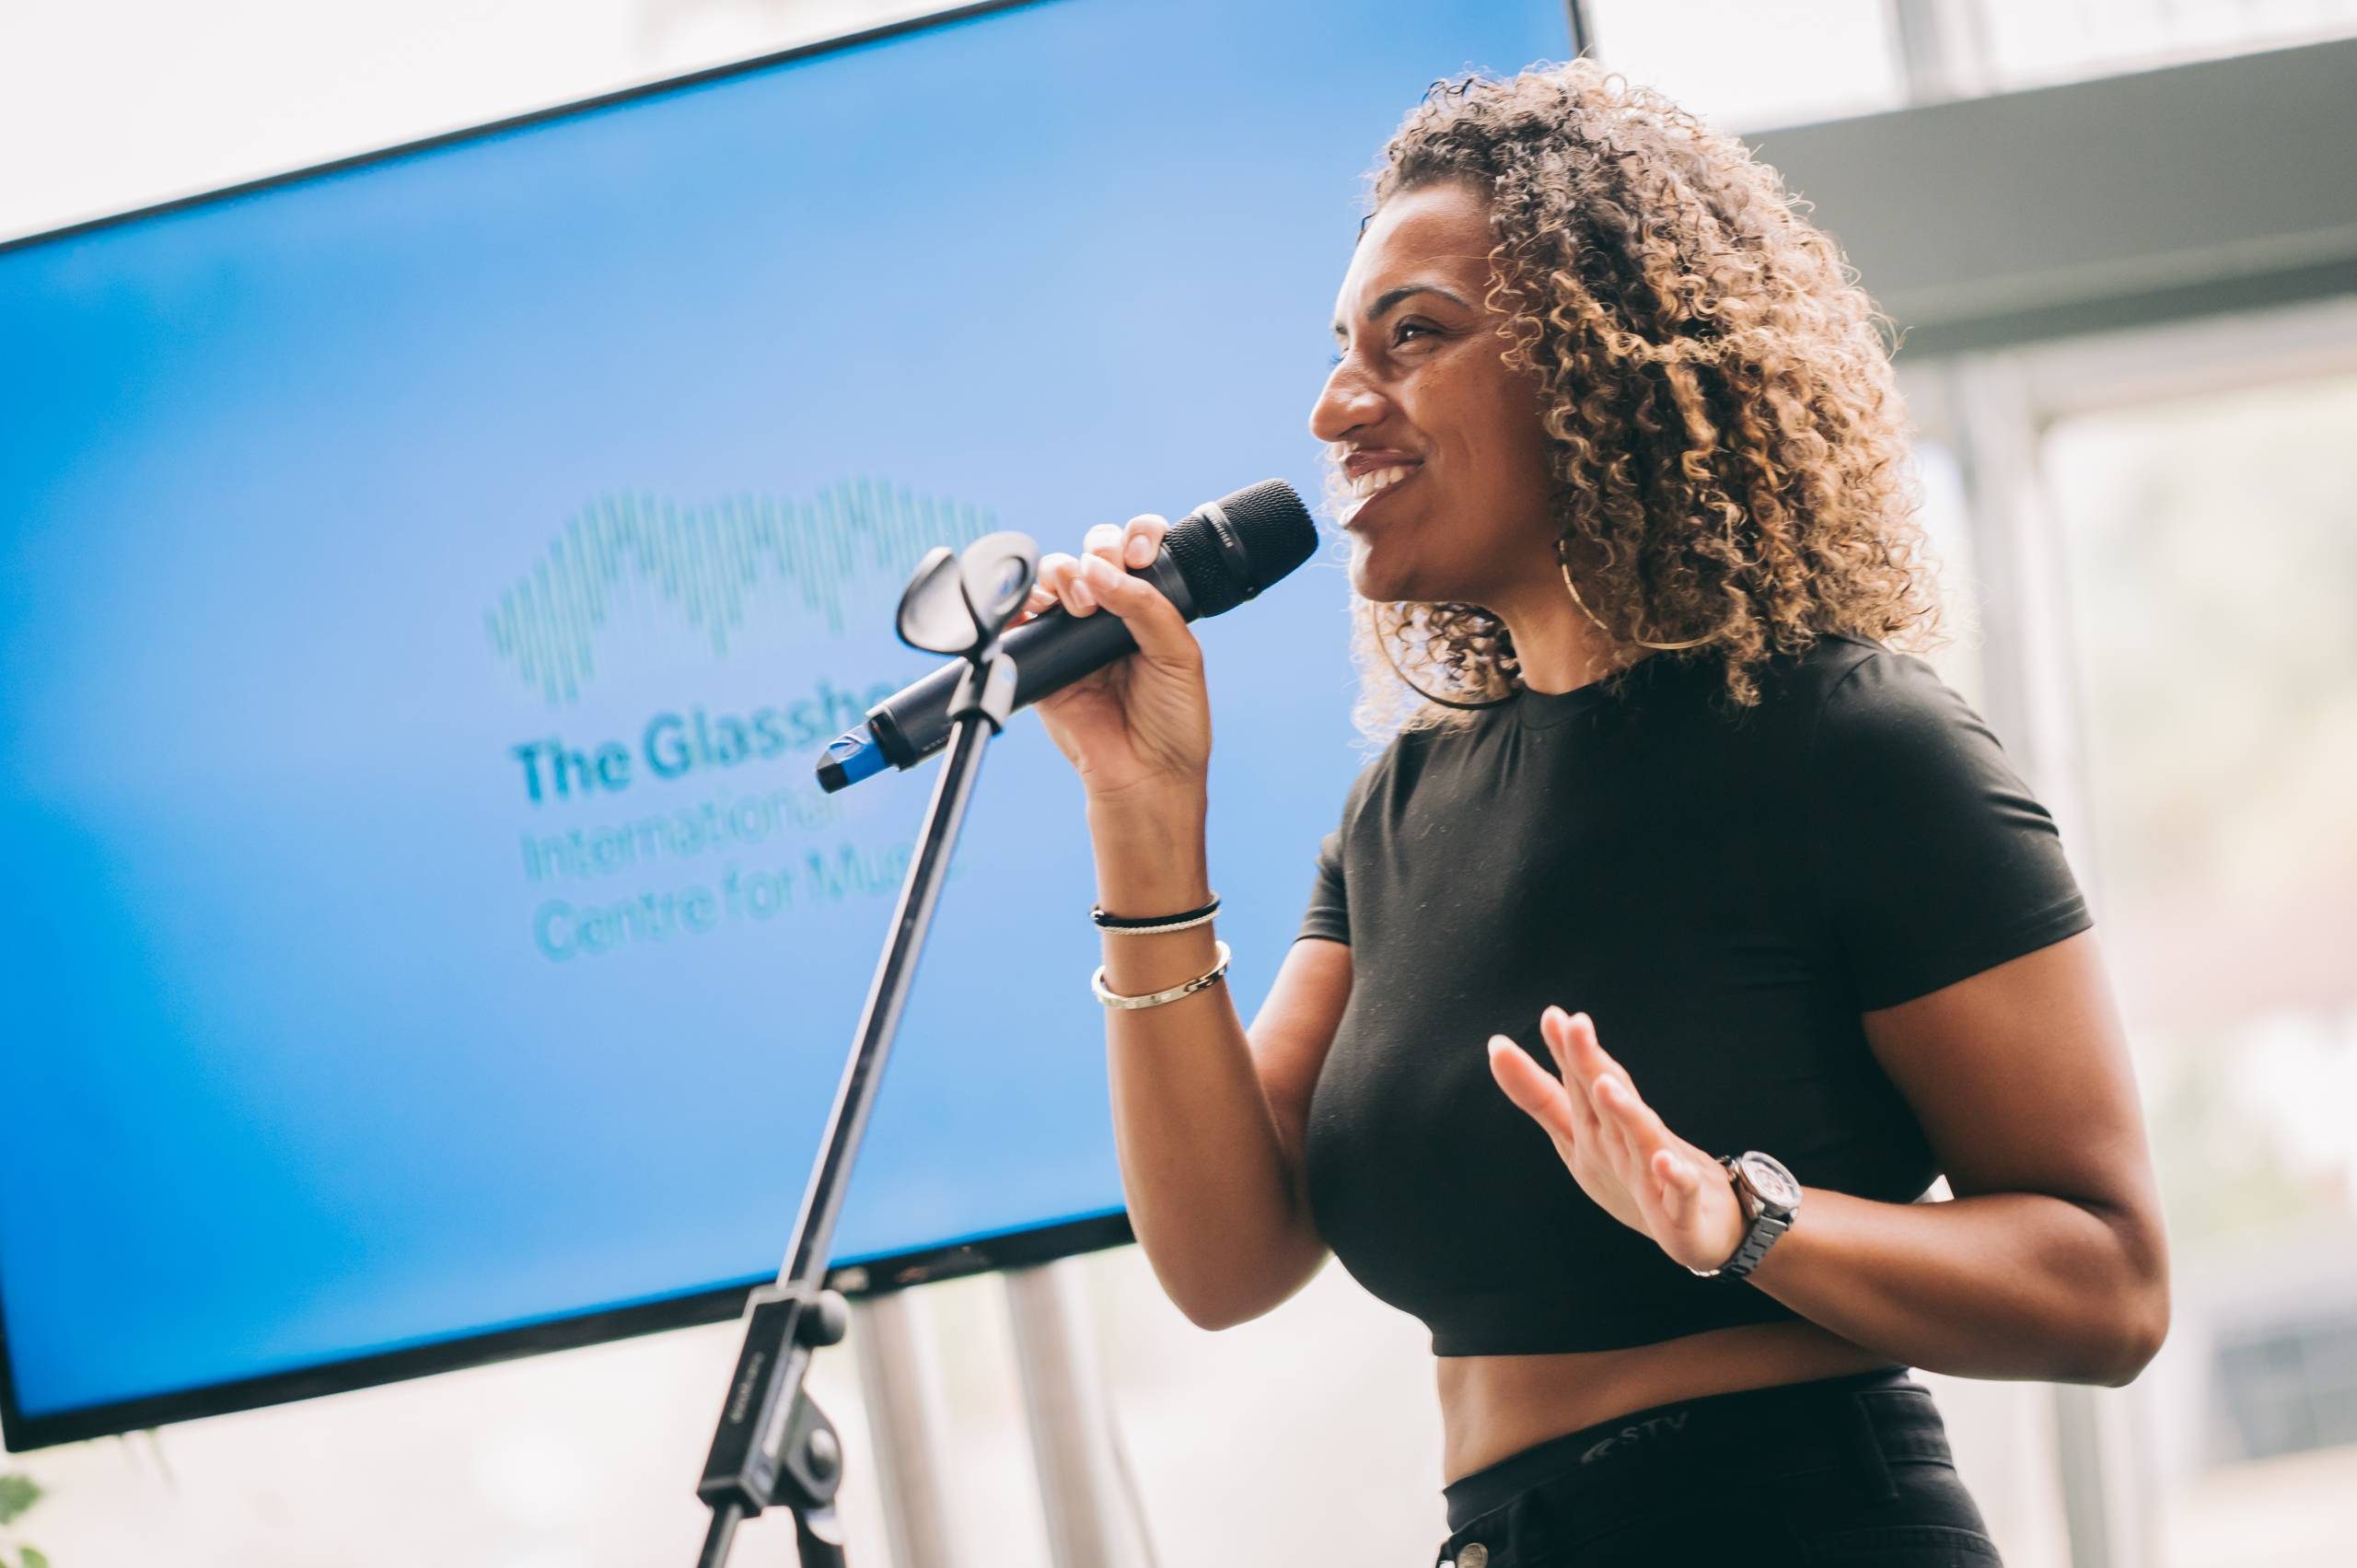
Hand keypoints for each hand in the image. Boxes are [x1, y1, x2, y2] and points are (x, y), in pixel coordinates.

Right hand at [1013, 514, 1211, 804]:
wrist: (1144, 775)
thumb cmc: (1173, 721)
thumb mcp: (1179, 655)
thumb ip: (1147, 606)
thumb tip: (1099, 570)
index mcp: (1150, 606)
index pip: (1138, 549)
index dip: (1135, 536)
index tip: (1138, 552)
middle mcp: (1112, 613)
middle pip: (1092, 552)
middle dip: (1096, 551)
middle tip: (1103, 579)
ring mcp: (1074, 634)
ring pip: (1057, 577)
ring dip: (1063, 574)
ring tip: (1079, 608)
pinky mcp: (1043, 657)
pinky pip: (1022, 618)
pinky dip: (1022, 603)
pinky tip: (1038, 608)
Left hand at [1488, 1006, 1747, 1273]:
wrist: (1700, 1222)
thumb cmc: (1632, 1170)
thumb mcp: (1578, 1134)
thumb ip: (1539, 1095)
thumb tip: (1497, 1046)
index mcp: (1602, 1123)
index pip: (1583, 1081)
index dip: (1566, 1051)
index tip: (1552, 1015)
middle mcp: (1630, 1138)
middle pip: (1608, 1098)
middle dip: (1590, 1063)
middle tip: (1575, 1024)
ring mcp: (1659, 1171)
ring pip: (1642, 1136)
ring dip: (1626, 1111)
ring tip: (1605, 1084)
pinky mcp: (1683, 1208)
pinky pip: (1680, 1190)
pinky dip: (1675, 1176)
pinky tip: (1663, 1161)